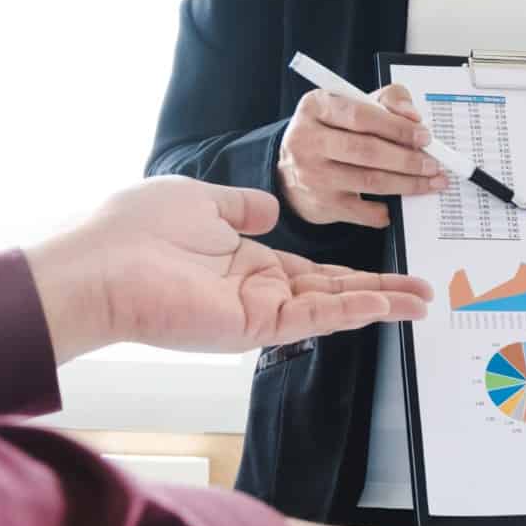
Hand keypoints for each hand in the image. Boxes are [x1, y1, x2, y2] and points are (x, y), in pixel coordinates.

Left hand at [25, 177, 433, 362]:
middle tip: (425, 294)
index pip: (314, 270)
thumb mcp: (200, 199)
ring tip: (421, 303)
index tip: (391, 273)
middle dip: (383, 293)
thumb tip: (271, 208)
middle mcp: (258, 290)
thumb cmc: (135, 229)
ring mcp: (259, 312)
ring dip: (379, 304)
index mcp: (246, 261)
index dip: (355, 272)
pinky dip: (351, 312)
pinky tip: (383, 305)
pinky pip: (314, 317)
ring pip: (333, 307)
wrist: (100, 266)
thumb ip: (242, 206)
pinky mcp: (255, 326)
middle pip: (335, 292)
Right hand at [277, 83, 448, 227]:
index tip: (424, 136)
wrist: (294, 170)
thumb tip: (413, 116)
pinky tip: (397, 206)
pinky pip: (364, 212)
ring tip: (430, 182)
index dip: (397, 127)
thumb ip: (385, 101)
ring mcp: (313, 175)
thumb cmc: (333, 132)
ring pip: (370, 181)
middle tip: (433, 164)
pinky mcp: (322, 204)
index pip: (361, 115)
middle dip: (407, 159)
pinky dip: (386, 211)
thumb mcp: (351, 105)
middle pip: (367, 150)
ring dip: (407, 184)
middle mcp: (309, 140)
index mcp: (316, 107)